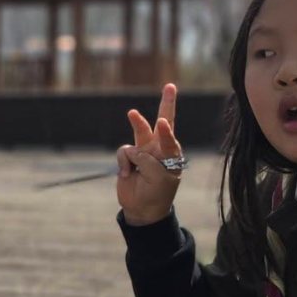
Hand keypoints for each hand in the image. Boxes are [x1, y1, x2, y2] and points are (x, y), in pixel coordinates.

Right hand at [117, 83, 183, 225]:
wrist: (141, 209)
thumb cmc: (157, 193)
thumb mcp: (158, 177)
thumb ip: (146, 159)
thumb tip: (132, 149)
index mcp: (172, 155)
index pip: (170, 138)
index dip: (166, 131)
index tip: (163, 124)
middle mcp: (160, 149)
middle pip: (163, 122)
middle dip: (167, 103)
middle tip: (170, 86)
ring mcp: (144, 152)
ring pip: (140, 131)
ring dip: (137, 121)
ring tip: (132, 113)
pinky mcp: (129, 157)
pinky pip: (124, 152)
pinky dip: (123, 163)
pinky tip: (126, 174)